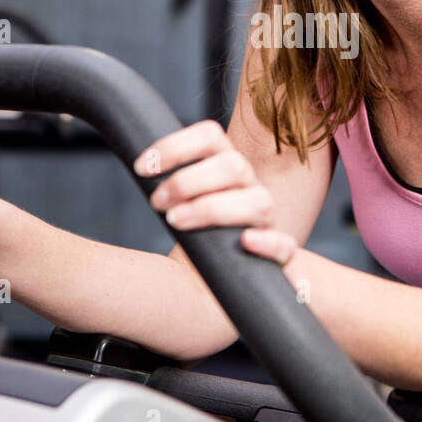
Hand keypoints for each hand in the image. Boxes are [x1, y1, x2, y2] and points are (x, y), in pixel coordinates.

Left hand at [133, 119, 297, 266]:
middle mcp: (249, 186)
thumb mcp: (177, 204)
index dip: (175, 146)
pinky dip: (268, 242)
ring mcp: (266, 219)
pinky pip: (285, 245)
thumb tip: (137, 167)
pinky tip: (244, 243)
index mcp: (226, 166)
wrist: (208, 285)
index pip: (210, 135)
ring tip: (175, 222)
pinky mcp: (277, 253)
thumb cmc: (192, 238)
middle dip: (188, 181)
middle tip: (156, 202)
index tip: (141, 168)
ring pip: (257, 201)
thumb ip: (165, 183)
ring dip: (212, 209)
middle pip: (233, 165)